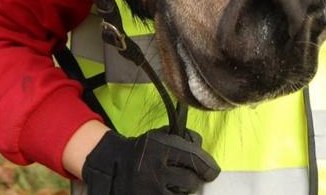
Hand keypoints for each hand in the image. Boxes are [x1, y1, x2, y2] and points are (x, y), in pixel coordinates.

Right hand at [82, 127, 220, 194]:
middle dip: (192, 181)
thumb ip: (181, 140)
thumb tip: (203, 152)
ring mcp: (150, 190)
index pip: (193, 156)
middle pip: (190, 181)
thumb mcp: (158, 136)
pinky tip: (168, 191)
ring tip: (172, 186)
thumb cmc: (142, 151)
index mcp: (158, 147)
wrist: (112, 165)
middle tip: (187, 179)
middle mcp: (154, 169)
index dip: (208, 166)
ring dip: (182, 193)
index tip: (213, 172)